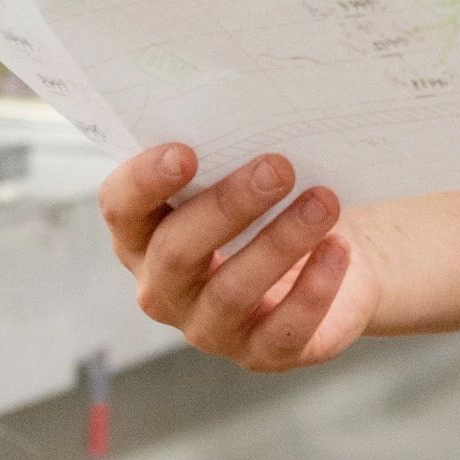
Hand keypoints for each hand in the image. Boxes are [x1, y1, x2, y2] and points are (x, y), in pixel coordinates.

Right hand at [100, 143, 381, 369]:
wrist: (332, 254)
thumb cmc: (272, 204)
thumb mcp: (245, 176)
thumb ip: (229, 152)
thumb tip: (249, 106)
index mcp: (144, 234)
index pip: (121, 209)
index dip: (144, 182)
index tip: (186, 152)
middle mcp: (165, 286)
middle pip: (177, 252)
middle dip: (227, 206)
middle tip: (278, 167)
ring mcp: (209, 327)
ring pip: (231, 292)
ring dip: (280, 242)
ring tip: (322, 202)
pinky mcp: (263, 353)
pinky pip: (283, 331)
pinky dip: (314, 289)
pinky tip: (339, 251)